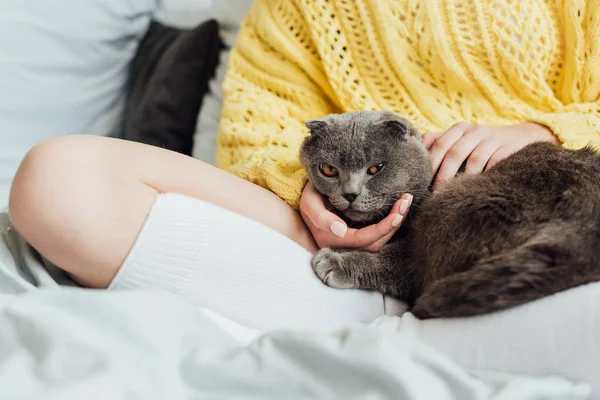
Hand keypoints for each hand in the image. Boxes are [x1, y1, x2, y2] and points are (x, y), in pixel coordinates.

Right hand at [299, 182, 412, 250]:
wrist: (308, 195)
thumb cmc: (309, 197)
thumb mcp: (309, 203)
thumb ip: (321, 217)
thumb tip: (340, 230)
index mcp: (332, 240)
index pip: (364, 239)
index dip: (383, 228)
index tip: (398, 212)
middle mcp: (343, 246)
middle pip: (375, 242)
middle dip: (394, 224)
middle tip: (406, 201)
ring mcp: (351, 241)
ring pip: (378, 240)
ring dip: (394, 223)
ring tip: (405, 202)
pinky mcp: (357, 234)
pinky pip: (377, 234)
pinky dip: (389, 222)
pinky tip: (398, 208)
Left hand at [422, 122, 558, 189]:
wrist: (520, 138)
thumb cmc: (481, 145)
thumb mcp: (460, 139)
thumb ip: (437, 144)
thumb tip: (410, 158)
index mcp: (459, 128)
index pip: (439, 144)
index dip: (429, 164)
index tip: (421, 183)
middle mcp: (475, 131)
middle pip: (455, 153)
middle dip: (443, 176)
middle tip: (436, 196)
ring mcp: (493, 139)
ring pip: (475, 160)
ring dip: (464, 180)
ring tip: (455, 197)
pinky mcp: (509, 149)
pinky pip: (496, 164)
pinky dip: (486, 177)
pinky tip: (478, 191)